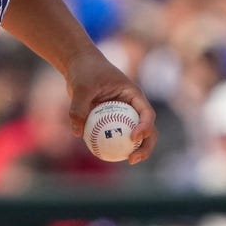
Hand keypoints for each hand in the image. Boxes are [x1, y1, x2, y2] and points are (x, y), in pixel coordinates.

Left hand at [63, 48, 156, 164]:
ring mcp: (124, 114)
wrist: (79, 65)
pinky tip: (105, 155)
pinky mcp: (111, 120)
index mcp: (133, 95)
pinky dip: (113, 145)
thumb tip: (77, 133)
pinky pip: (114, 135)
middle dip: (145, 146)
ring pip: (133, 136)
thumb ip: (78, 108)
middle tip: (133, 159)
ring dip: (134, 150)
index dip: (145, 127)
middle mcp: (132, 106)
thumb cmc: (84, 71)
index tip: (133, 138)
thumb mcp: (81, 86)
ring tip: (128, 161)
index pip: (146, 113)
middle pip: (147, 129)